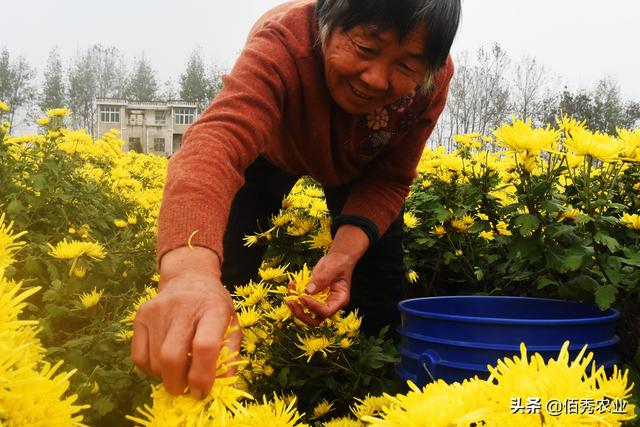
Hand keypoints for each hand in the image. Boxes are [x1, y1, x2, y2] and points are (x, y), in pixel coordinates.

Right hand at [131, 247, 240, 398]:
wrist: (189, 278)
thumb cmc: (213, 307)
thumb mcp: (232, 325)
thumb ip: (229, 356)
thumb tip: (222, 387)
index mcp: (213, 310)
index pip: (205, 346)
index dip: (203, 376)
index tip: (203, 392)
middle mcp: (183, 308)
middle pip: (172, 357)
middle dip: (178, 384)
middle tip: (186, 390)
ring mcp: (158, 311)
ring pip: (155, 362)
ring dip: (166, 377)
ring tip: (178, 369)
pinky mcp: (140, 316)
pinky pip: (138, 357)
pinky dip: (150, 369)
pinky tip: (162, 362)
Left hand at [287, 251, 355, 325]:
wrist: (336, 259)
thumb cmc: (339, 263)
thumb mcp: (332, 269)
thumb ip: (322, 279)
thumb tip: (308, 290)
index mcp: (339, 300)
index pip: (325, 311)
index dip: (313, 307)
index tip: (302, 296)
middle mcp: (330, 305)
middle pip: (314, 320)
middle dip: (300, 314)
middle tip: (291, 302)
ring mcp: (320, 302)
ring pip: (305, 313)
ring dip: (295, 305)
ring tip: (290, 291)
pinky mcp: (312, 297)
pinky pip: (301, 302)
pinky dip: (294, 295)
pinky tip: (292, 285)